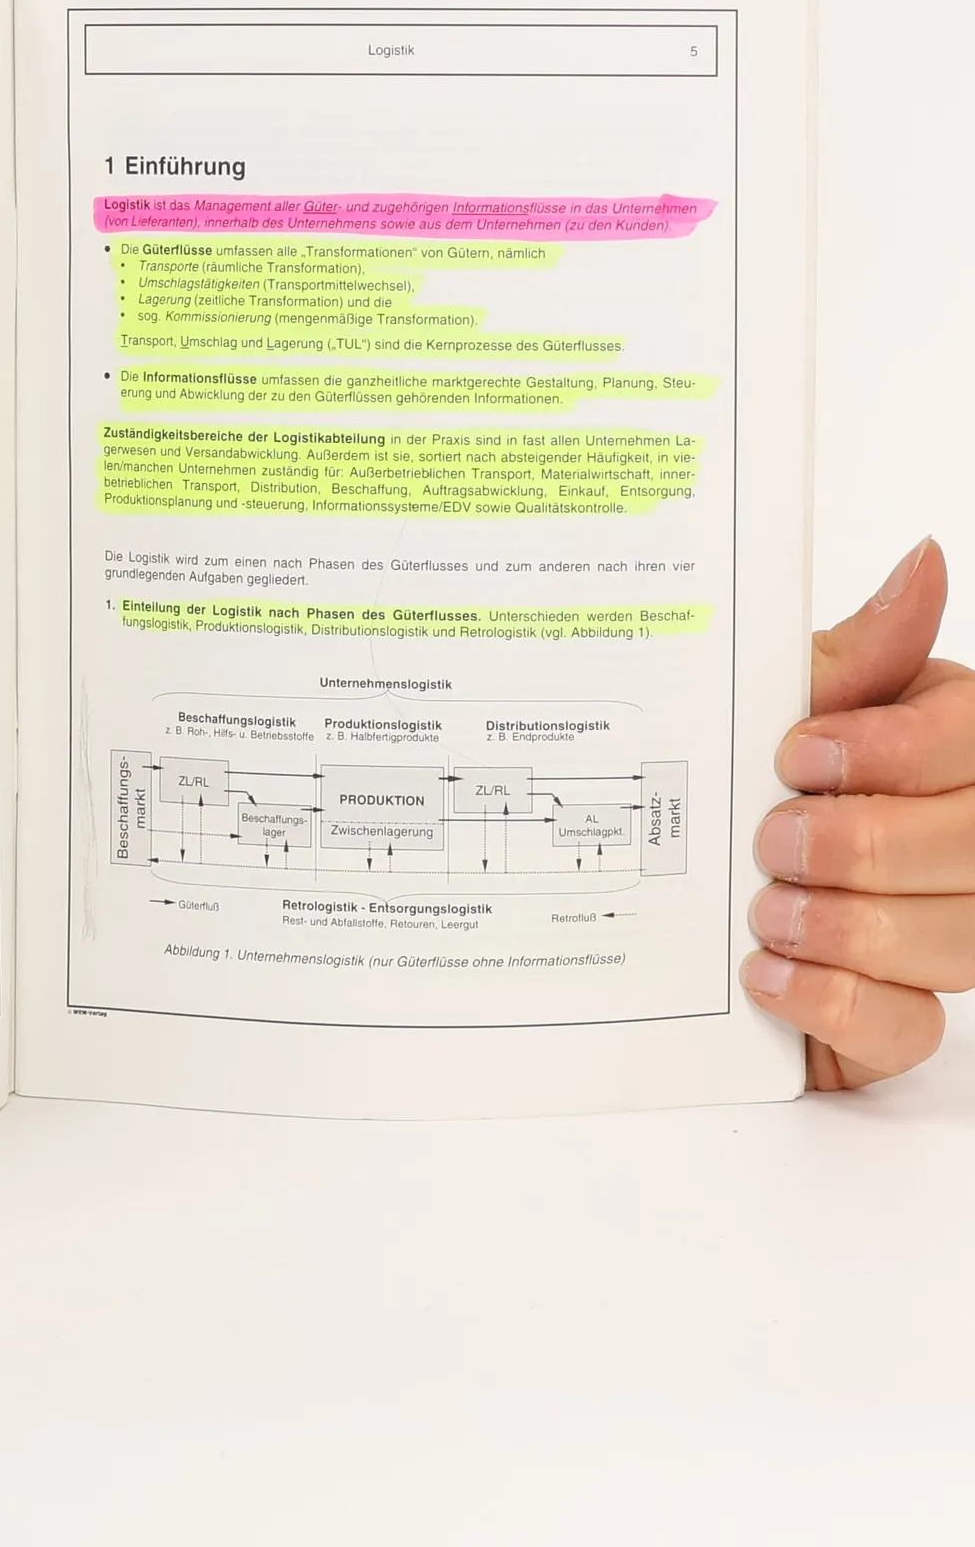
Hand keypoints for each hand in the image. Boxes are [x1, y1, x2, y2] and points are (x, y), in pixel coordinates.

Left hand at [742, 537, 971, 1086]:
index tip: (796, 754)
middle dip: (867, 845)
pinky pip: (906, 1028)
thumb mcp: (768, 705)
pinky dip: (834, 1003)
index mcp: (939, 741)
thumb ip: (847, 656)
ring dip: (848, 925)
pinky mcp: (888, 1016)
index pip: (974, 740)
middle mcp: (955, 835)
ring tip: (765, 909)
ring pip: (956, 940)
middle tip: (771, 839)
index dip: (896, 751)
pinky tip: (767, 976)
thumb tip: (924, 561)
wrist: (648, 889)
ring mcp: (932, 931)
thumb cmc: (726, 776)